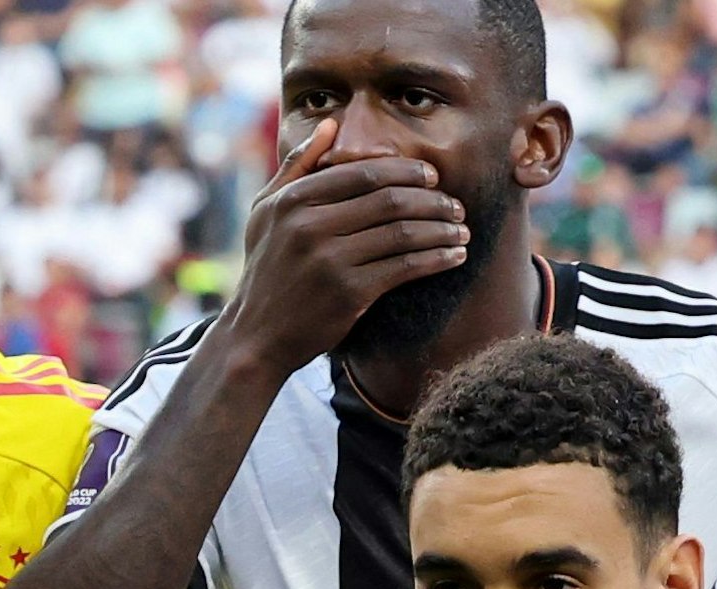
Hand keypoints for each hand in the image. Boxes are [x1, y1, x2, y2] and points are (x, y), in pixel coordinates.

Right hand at [217, 119, 471, 377]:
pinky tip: (454, 256)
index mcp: (293, 201)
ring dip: (443, 228)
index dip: (407, 171)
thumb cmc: (265, 270)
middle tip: (455, 204)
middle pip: (390, 199)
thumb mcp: (265, 213)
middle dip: (433, 199)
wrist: (255, 336)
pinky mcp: (348, 292)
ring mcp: (329, 260)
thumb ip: (296, 166)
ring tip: (461, 229)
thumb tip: (331, 124)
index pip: (364, 172)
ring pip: (404, 231)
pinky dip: (437, 258)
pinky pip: (406, 266)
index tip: (432, 177)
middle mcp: (309, 226)